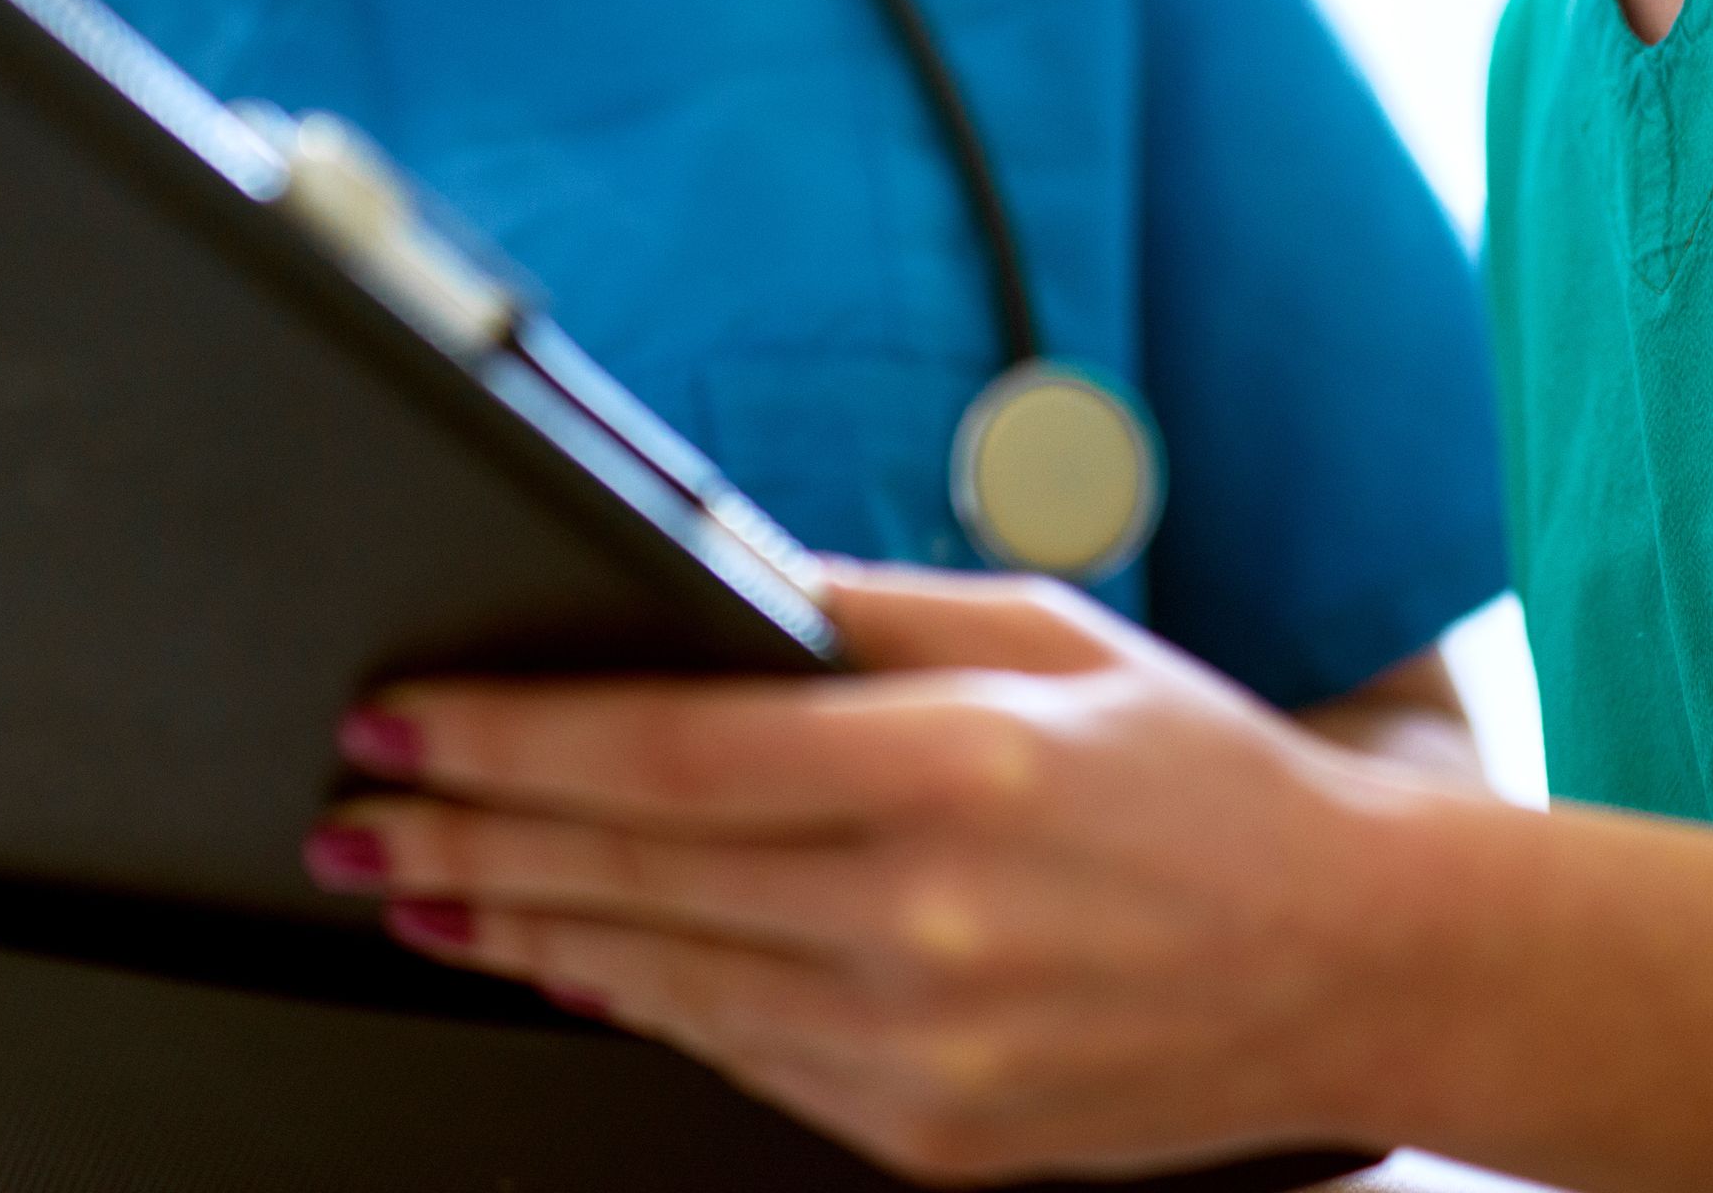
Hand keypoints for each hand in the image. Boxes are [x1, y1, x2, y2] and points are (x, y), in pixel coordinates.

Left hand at [310, 564, 1483, 1184]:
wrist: (1358, 966)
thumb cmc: (1204, 778)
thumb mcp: (1049, 632)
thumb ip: (863, 609)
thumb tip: (707, 577)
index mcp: (959, 765)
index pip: (670, 752)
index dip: (509, 740)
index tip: (402, 718)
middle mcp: (931, 918)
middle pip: (632, 876)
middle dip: (465, 840)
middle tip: (353, 815)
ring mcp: (927, 1048)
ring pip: (662, 981)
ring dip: (516, 930)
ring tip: (414, 886)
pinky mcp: (932, 1136)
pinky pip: (737, 1056)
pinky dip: (635, 1000)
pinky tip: (566, 957)